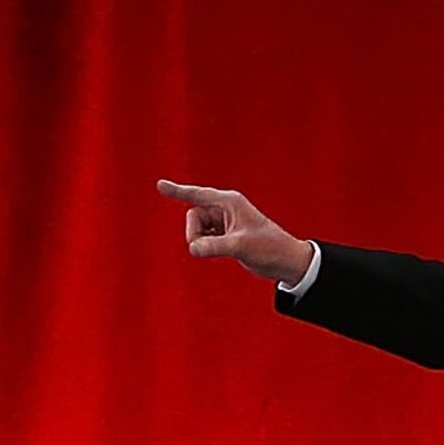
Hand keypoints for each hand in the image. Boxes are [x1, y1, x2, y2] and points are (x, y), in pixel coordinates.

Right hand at [157, 178, 313, 284]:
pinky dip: (207, 247)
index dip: (177, 191)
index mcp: (229, 202)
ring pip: (196, 230)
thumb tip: (193, 249)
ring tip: (224, 250)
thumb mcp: (240, 246)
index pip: (197, 195)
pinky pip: (203, 239)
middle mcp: (225, 209)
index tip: (159, 185)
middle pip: (193, 217)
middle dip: (195, 234)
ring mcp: (223, 222)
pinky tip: (224, 252)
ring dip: (202, 242)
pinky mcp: (224, 235)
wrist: (284, 259)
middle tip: (210, 248)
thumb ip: (214, 247)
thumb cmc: (268, 247)